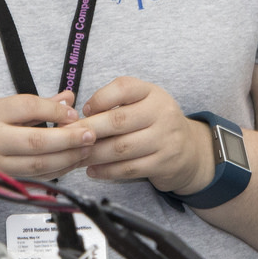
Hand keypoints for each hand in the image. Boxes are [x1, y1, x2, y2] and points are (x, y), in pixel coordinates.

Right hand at [0, 92, 94, 183]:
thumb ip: (31, 106)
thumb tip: (67, 99)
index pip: (27, 108)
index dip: (54, 110)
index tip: (73, 112)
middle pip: (38, 141)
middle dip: (69, 138)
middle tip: (91, 133)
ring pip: (40, 165)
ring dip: (68, 158)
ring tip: (86, 149)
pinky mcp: (0, 185)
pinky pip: (35, 179)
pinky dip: (56, 171)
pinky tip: (70, 163)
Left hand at [77, 77, 214, 195]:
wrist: (189, 150)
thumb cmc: (152, 124)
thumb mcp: (141, 104)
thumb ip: (114, 104)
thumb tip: (74, 116)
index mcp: (152, 93)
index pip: (123, 87)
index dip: (99, 98)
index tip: (84, 111)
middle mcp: (162, 112)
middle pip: (118, 120)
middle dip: (88, 130)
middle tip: (68, 138)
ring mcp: (166, 139)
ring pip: (121, 148)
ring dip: (94, 154)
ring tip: (76, 156)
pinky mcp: (165, 163)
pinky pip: (129, 168)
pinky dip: (107, 171)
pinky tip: (92, 170)